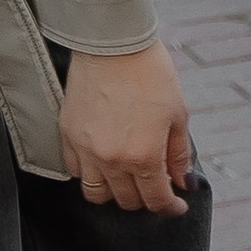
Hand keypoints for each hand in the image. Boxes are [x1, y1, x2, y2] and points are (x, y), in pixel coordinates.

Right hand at [61, 43, 193, 215]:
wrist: (113, 43)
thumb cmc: (151, 74)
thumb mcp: (177, 114)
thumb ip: (178, 154)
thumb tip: (182, 182)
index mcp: (143, 156)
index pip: (156, 200)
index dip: (169, 207)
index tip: (176, 205)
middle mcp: (112, 160)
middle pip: (127, 201)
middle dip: (145, 198)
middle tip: (156, 185)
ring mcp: (86, 150)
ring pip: (96, 194)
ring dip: (115, 192)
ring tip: (127, 179)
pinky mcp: (68, 135)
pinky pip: (75, 171)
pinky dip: (89, 173)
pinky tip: (103, 162)